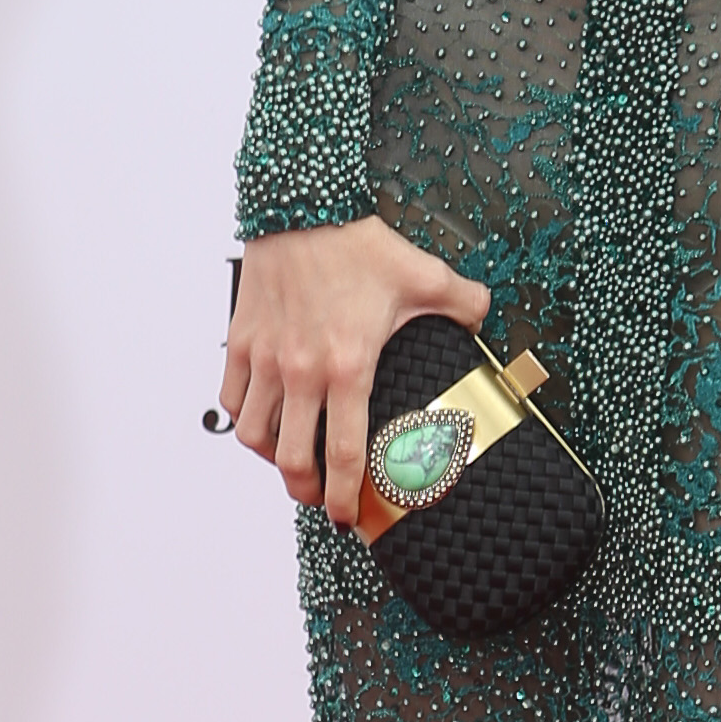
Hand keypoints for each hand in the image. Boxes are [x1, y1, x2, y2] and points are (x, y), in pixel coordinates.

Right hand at [217, 218, 487, 529]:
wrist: (301, 205)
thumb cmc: (355, 241)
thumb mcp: (424, 274)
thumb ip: (463, 303)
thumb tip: (487, 316)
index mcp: (348, 364)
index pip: (344, 453)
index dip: (345, 497)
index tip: (348, 516)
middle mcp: (301, 370)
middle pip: (292, 460)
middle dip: (307, 492)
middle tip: (321, 499)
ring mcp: (265, 357)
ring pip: (255, 435)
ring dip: (273, 459)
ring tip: (291, 463)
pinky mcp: (242, 340)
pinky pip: (232, 397)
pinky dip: (244, 419)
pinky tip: (263, 419)